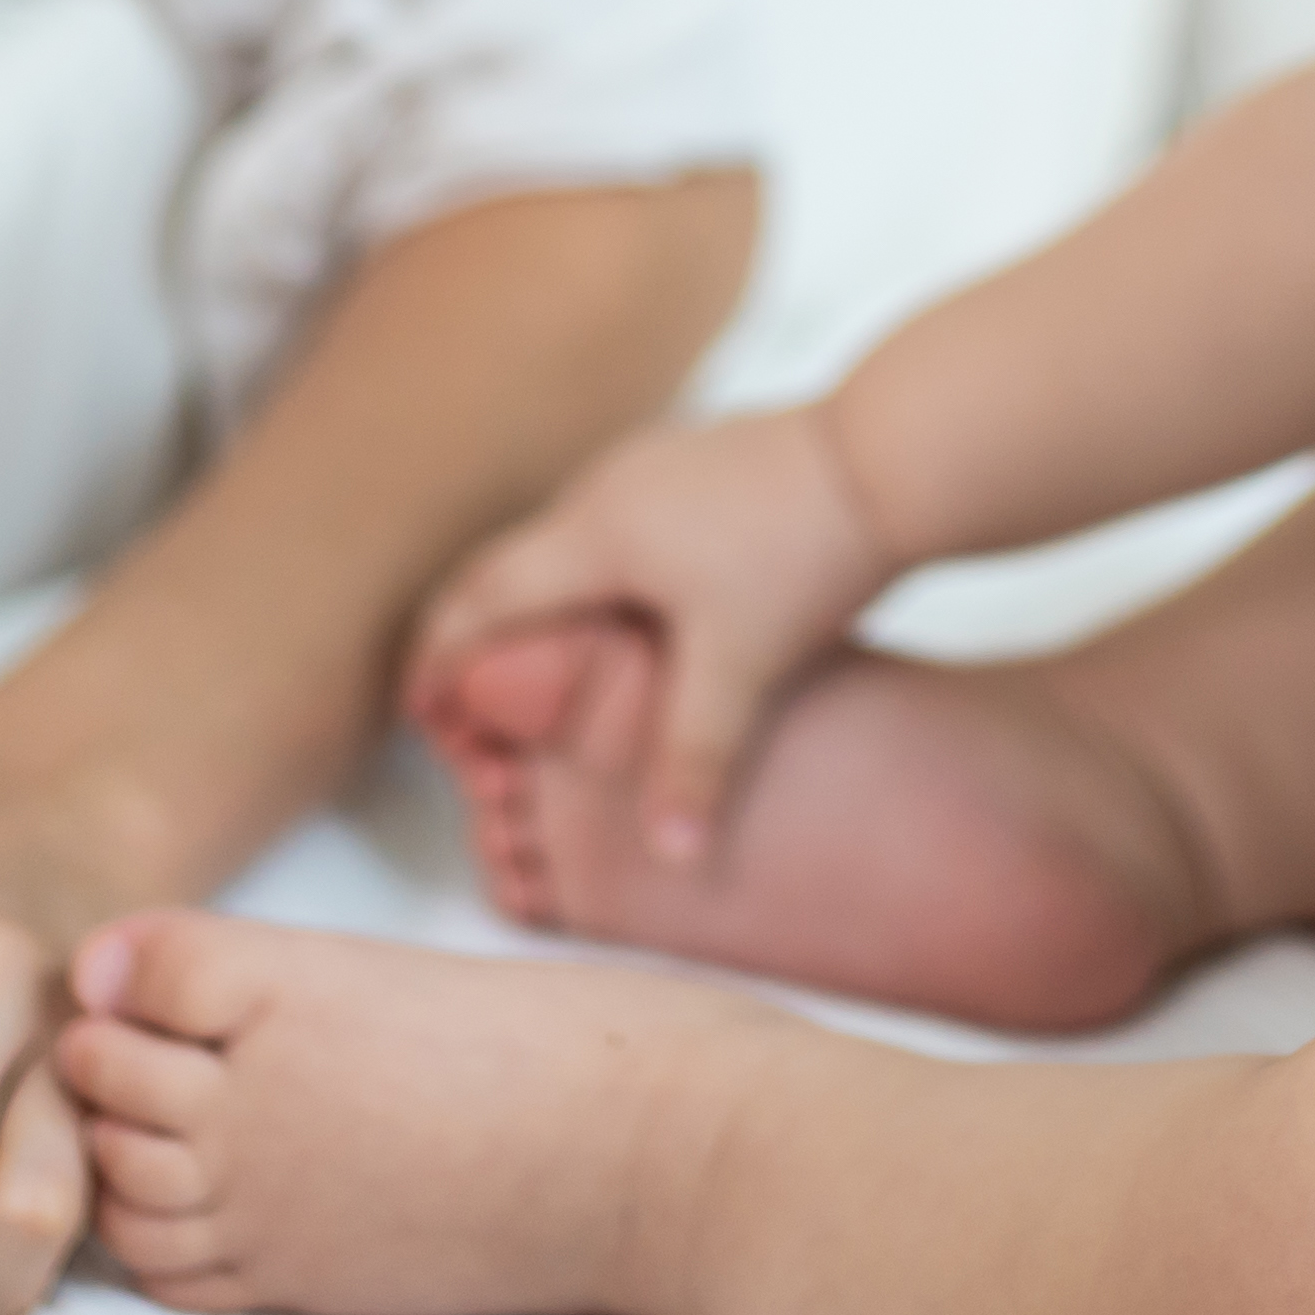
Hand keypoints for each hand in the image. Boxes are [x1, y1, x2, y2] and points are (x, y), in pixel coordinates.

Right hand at [401, 402, 899, 861]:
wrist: (893, 457)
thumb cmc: (808, 548)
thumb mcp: (745, 665)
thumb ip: (695, 762)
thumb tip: (670, 858)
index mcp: (595, 532)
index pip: (481, 599)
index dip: (440, 660)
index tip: (421, 714)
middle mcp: (606, 487)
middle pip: (507, 567)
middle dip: (474, 638)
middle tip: (459, 707)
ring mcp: (650, 464)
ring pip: (562, 546)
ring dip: (534, 607)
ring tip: (532, 675)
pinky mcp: (693, 463)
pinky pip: (611, 527)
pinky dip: (588, 580)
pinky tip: (624, 625)